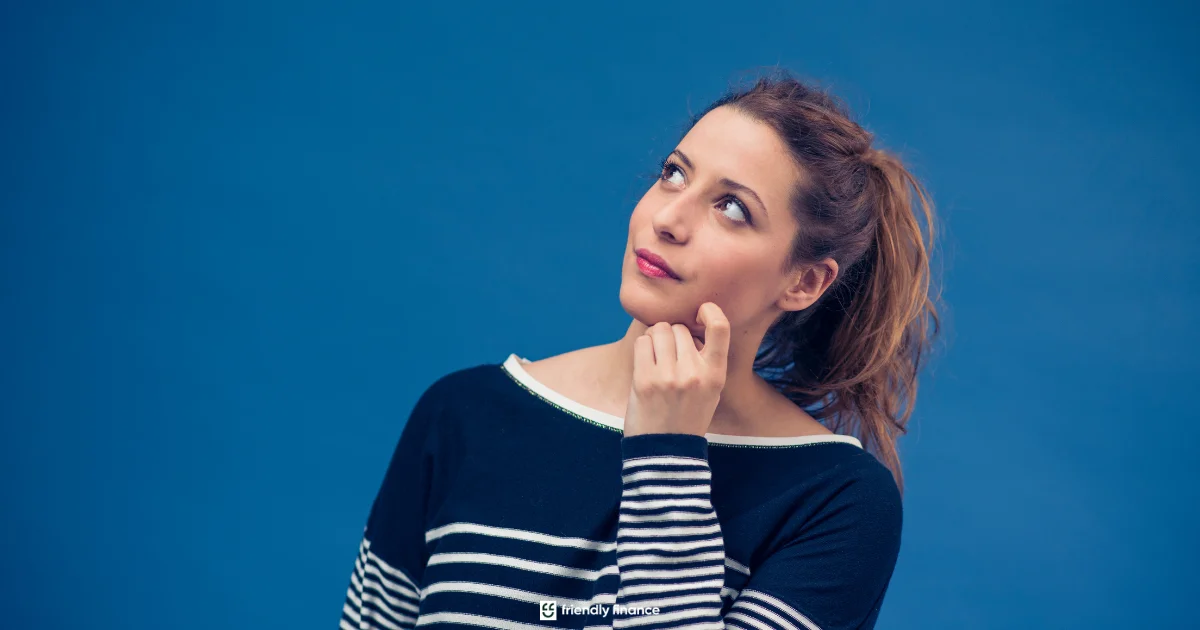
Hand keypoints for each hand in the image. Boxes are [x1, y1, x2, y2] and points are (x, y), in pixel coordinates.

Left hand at [623, 302, 730, 437]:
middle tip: (670, 355)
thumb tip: (687, 325)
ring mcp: (668, 376)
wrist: (665, 450)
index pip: (720, 328)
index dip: (710, 311)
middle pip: (679, 328)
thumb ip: (704, 360)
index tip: (701, 311)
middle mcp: (693, 373)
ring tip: (657, 357)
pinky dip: (643, 347)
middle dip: (673, 335)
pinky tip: (646, 362)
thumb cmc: (687, 416)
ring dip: (656, 338)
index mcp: (715, 375)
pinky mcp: (645, 380)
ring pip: (659, 330)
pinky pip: (642, 343)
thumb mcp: (711, 391)